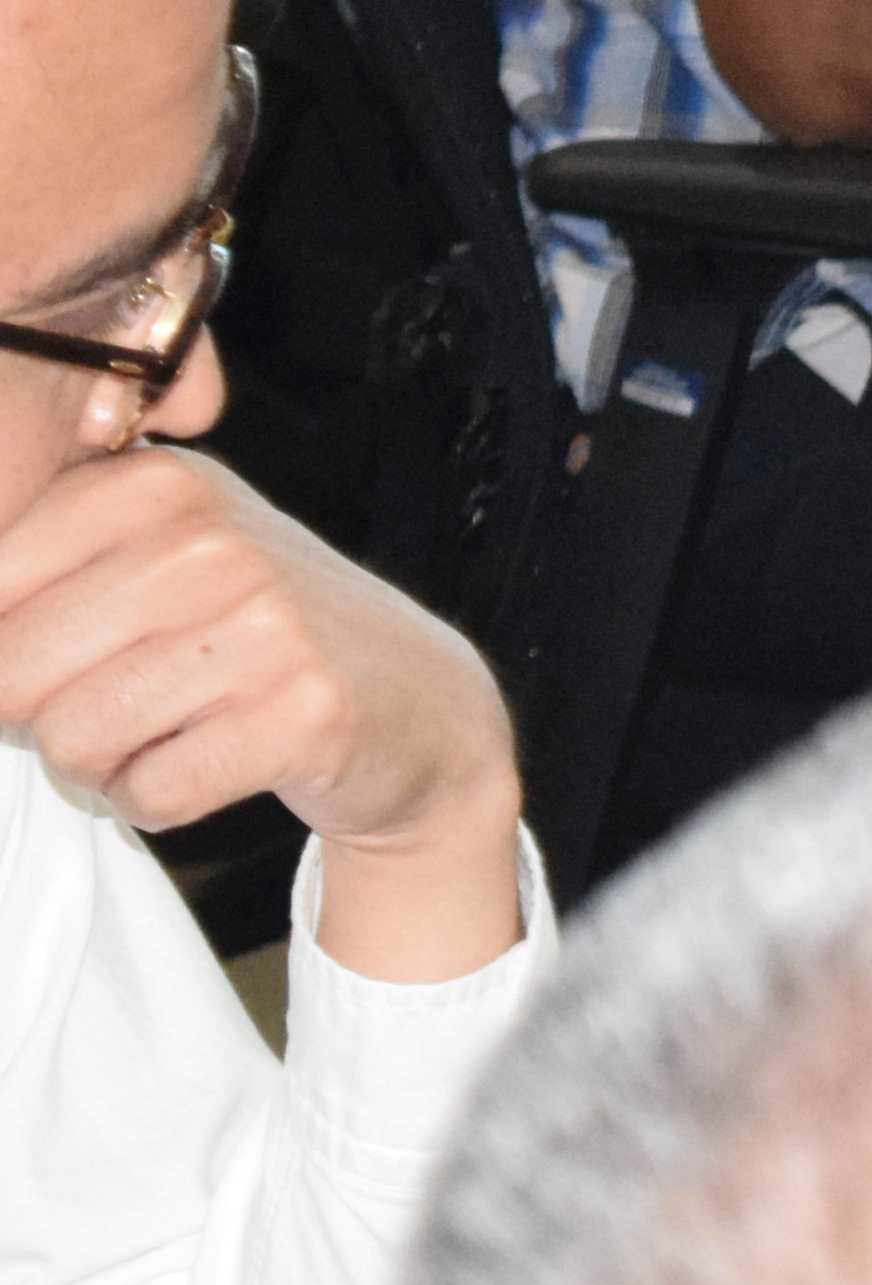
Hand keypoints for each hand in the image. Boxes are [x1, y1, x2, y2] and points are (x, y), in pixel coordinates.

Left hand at [0, 451, 521, 978]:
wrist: (418, 699)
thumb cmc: (252, 631)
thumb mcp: (160, 551)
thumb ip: (43, 560)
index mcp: (157, 482)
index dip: (6, 649)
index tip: (74, 649)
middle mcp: (212, 537)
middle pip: (9, 674)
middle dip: (40, 718)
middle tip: (119, 705)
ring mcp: (265, 622)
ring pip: (70, 740)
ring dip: (100, 767)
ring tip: (167, 735)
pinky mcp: (302, 711)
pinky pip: (149, 794)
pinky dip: (159, 802)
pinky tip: (214, 762)